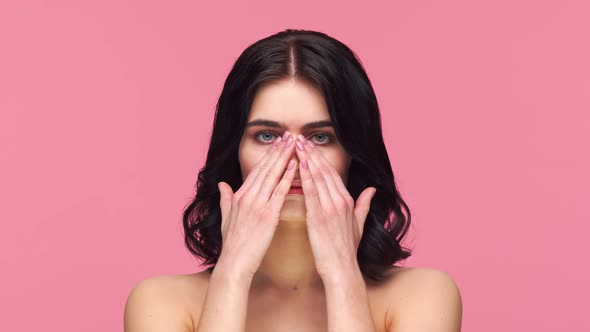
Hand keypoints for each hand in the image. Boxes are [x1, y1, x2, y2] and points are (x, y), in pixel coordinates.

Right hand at [217, 131, 297, 279]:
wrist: (234, 264)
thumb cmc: (232, 244)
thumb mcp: (226, 218)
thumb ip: (225, 199)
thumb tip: (221, 184)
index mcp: (239, 196)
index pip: (256, 170)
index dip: (268, 155)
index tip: (278, 142)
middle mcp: (247, 197)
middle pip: (265, 168)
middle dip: (278, 150)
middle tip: (290, 135)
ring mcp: (257, 205)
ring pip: (272, 175)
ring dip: (284, 158)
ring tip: (295, 143)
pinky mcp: (267, 216)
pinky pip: (279, 192)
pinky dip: (287, 178)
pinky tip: (295, 166)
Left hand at [294, 135, 375, 278]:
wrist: (341, 268)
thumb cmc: (346, 250)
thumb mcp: (359, 224)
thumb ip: (364, 205)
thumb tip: (372, 190)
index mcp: (348, 201)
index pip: (333, 173)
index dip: (321, 158)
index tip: (311, 146)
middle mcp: (340, 201)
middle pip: (324, 170)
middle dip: (312, 153)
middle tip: (301, 138)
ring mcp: (330, 208)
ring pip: (317, 177)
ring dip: (306, 159)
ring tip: (297, 145)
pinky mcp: (318, 216)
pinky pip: (310, 192)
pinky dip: (304, 176)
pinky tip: (297, 164)